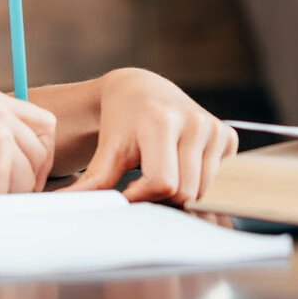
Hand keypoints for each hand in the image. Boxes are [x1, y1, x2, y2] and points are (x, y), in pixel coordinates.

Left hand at [57, 69, 238, 207]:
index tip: (128, 193)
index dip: (142, 196)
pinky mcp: (227, 136)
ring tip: (159, 175)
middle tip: (143, 185)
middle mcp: (193, 122)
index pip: (162, 183)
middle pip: (185, 192)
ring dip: (180, 193)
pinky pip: (217, 180)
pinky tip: (181, 165)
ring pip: (203, 191)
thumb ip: (94, 183)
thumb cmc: (121, 122)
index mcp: (161, 122)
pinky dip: (198, 182)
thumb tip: (70, 208)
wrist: (140, 90)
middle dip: (162, 198)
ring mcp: (213, 128)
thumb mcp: (108, 149)